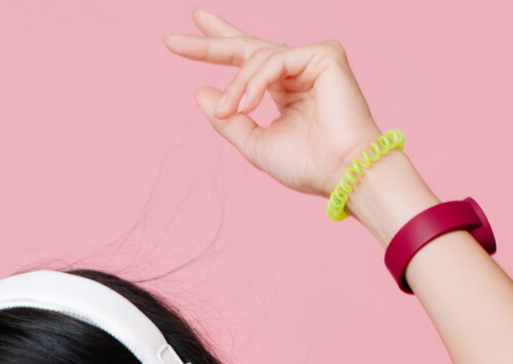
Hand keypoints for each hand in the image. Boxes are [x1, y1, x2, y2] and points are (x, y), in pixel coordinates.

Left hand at [163, 9, 382, 199]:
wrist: (342, 173)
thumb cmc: (307, 166)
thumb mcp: (254, 144)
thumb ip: (228, 119)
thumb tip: (198, 91)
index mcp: (282, 90)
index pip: (244, 62)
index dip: (212, 48)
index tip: (175, 42)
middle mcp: (296, 71)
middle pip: (246, 45)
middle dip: (210, 42)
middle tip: (171, 40)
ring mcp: (311, 59)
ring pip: (256, 57)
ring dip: (236, 86)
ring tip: (229, 111)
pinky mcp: (325, 54)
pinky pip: (275, 60)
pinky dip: (255, 81)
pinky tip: (247, 103)